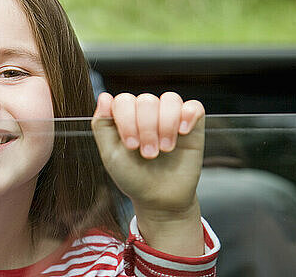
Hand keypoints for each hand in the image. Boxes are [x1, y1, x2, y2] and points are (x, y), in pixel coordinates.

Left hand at [91, 92, 203, 212]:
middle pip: (147, 100)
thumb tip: (104, 97)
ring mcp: (169, 116)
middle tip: (149, 154)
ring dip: (167, 125)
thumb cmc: (133, 176)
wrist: (159, 198)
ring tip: (165, 149)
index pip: (124, 100)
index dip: (127, 121)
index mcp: (125, 115)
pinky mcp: (192, 125)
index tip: (131, 146)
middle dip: (147, 129)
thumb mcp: (110, 154)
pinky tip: (183, 132)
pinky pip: (194, 107)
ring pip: (170, 99)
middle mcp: (146, 111)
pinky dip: (188, 116)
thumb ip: (102, 124)